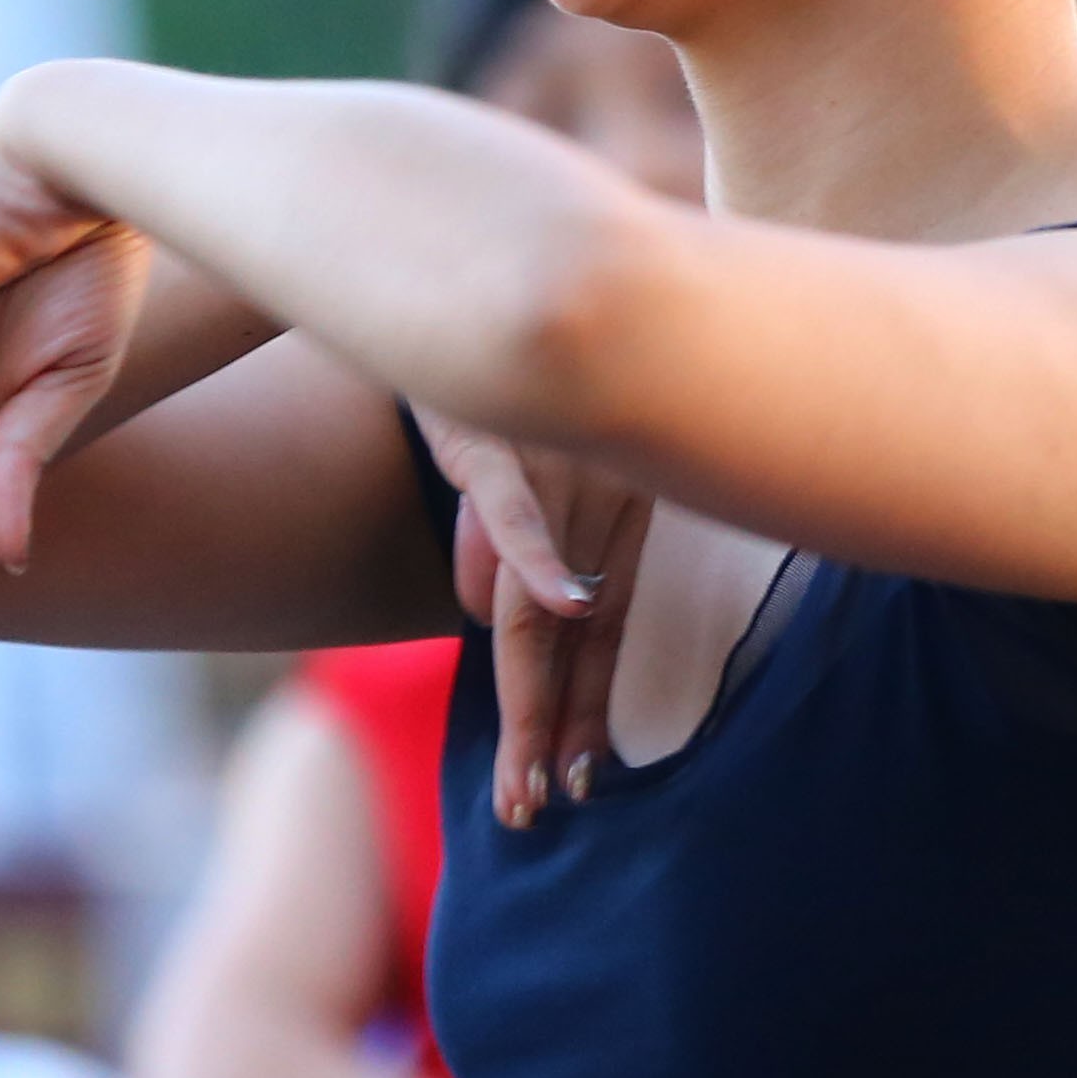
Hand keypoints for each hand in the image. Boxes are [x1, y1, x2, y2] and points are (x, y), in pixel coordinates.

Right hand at [416, 407, 650, 826]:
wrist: (499, 267)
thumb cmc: (512, 369)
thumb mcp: (509, 461)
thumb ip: (500, 537)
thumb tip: (478, 613)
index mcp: (598, 522)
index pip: (591, 637)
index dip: (576, 709)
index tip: (572, 783)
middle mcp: (583, 511)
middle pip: (562, 641)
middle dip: (546, 730)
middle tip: (537, 810)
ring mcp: (547, 481)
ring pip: (539, 602)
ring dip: (537, 687)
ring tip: (537, 768)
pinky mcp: (503, 440)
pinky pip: (518, 510)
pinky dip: (541, 559)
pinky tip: (564, 606)